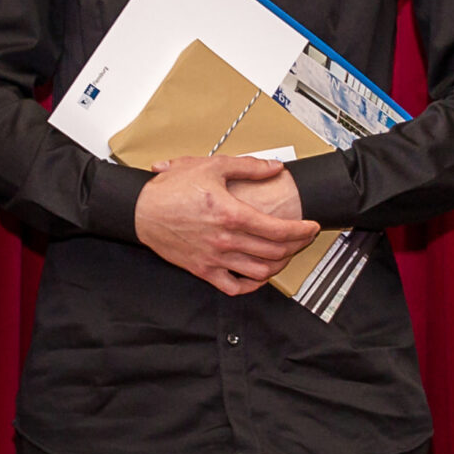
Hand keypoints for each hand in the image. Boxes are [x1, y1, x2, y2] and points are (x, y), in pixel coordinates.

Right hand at [135, 153, 322, 294]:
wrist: (142, 210)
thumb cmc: (172, 188)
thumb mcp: (212, 166)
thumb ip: (249, 167)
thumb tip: (275, 167)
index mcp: (231, 214)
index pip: (278, 229)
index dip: (301, 230)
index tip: (311, 227)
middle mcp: (226, 239)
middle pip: (275, 252)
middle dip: (297, 246)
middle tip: (304, 238)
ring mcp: (215, 258)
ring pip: (260, 272)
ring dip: (280, 265)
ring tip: (287, 254)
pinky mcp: (203, 270)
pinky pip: (234, 287)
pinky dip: (253, 285)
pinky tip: (260, 276)